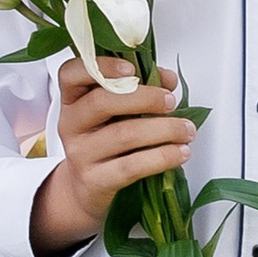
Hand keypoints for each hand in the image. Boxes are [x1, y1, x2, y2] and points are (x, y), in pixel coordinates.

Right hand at [30, 61, 198, 256]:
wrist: (86, 189)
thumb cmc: (105, 144)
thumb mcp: (115, 114)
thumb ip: (139, 90)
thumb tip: (167, 79)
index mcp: (73, 100)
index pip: (71, 73)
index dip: (101, 67)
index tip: (131, 69)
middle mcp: (71, 125)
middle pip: (103, 102)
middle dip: (145, 98)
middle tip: (171, 102)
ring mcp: (80, 154)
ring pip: (123, 134)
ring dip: (163, 129)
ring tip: (186, 130)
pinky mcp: (95, 181)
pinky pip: (131, 166)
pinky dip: (161, 157)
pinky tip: (179, 153)